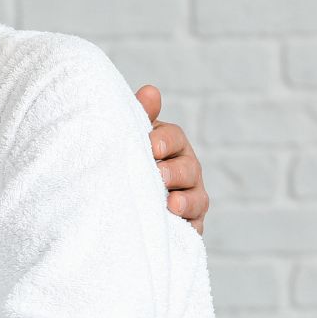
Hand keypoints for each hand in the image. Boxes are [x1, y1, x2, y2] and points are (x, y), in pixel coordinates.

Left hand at [135, 84, 208, 233]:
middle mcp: (185, 169)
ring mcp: (190, 197)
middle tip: (158, 175)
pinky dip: (188, 226)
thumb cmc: (128, 160)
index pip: (174, 137)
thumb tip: (150, 91)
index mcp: (169, 144)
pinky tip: (175, 225)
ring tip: (171, 204)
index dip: (164, 141)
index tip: (150, 147)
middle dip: (174, 172)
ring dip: (185, 201)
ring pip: (197, 198)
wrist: (119, 202)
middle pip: (189, 168)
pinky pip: (194, 226)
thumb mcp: (131, 138)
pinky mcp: (189, 224)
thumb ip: (140, 116)